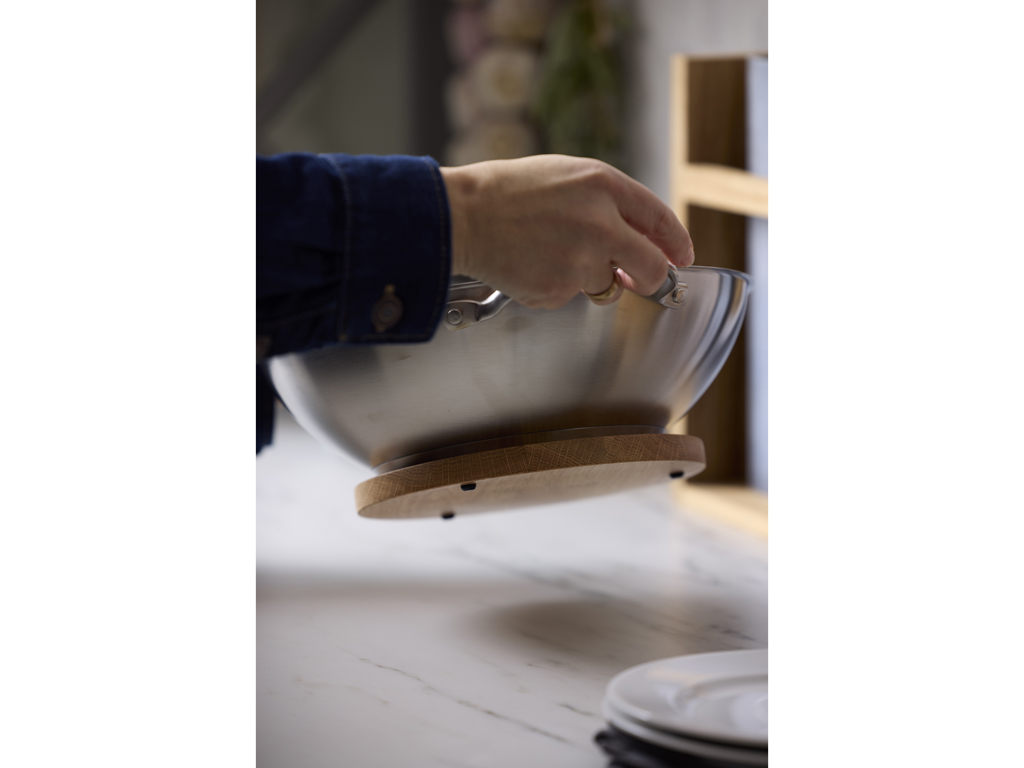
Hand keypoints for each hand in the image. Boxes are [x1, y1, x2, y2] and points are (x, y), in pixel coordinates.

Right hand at [439, 155, 693, 308]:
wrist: (462, 216)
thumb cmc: (507, 192)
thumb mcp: (566, 177)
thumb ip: (607, 203)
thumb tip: (638, 238)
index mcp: (604, 186)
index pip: (659, 219)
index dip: (676, 243)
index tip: (681, 257)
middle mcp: (600, 224)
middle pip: (650, 267)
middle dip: (650, 278)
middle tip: (638, 279)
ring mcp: (580, 261)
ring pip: (604, 285)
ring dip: (585, 277)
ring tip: (546, 253)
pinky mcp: (558, 290)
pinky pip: (569, 297)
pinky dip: (553, 287)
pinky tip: (529, 264)